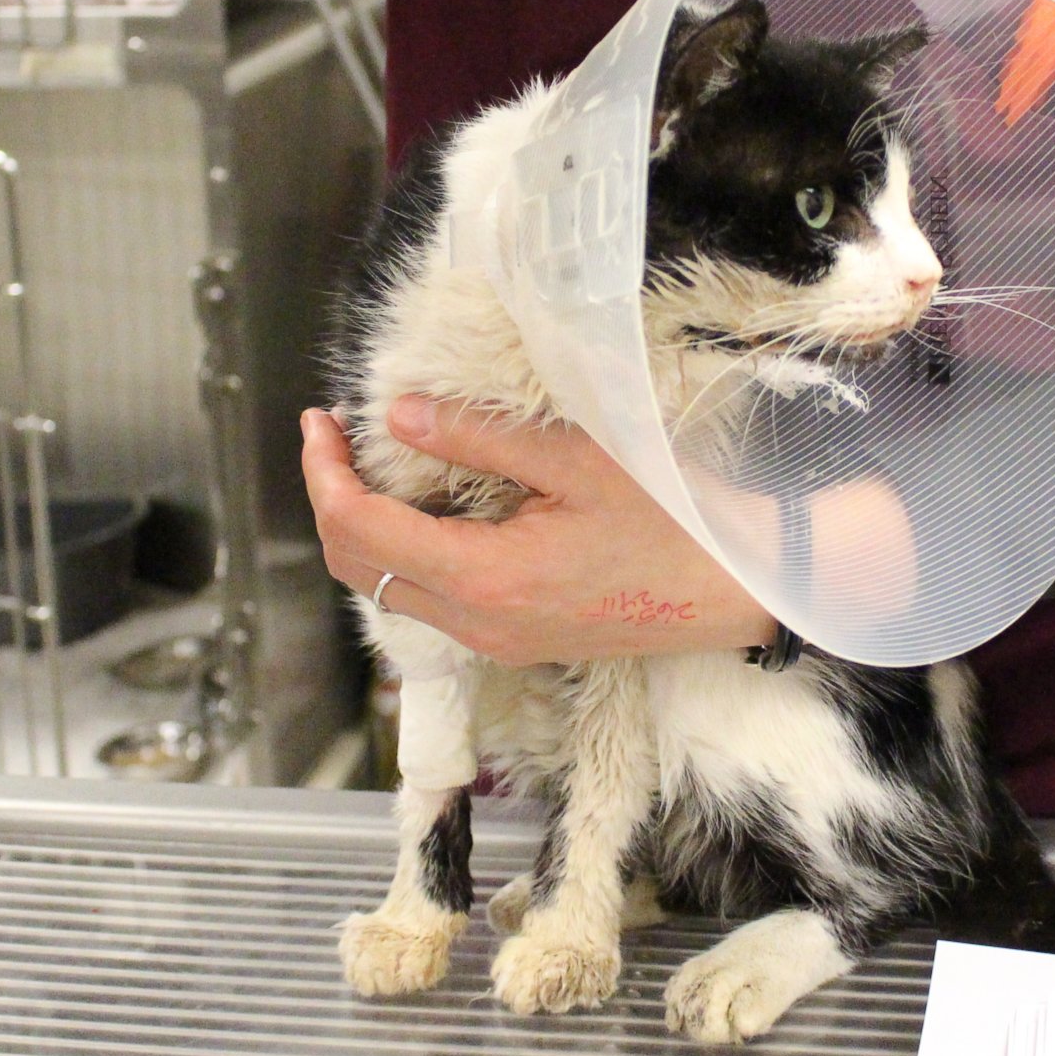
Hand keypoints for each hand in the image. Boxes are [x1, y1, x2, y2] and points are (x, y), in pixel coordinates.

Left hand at [300, 400, 778, 666]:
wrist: (734, 587)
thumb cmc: (670, 519)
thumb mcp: (575, 459)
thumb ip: (479, 438)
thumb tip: (399, 414)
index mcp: (486, 578)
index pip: (361, 531)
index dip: (324, 474)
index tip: (320, 422)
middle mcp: (478, 624)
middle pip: (357, 568)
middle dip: (330, 499)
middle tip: (332, 439)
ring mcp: (494, 641)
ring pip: (388, 589)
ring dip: (364, 529)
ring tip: (371, 464)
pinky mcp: (513, 641)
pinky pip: (429, 601)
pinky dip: (404, 553)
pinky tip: (423, 506)